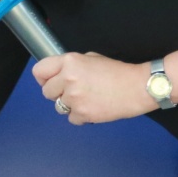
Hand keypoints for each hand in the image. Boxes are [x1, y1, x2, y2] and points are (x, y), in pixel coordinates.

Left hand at [31, 52, 151, 125]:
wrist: (138, 87)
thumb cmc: (118, 72)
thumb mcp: (91, 58)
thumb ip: (71, 65)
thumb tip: (58, 73)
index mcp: (69, 62)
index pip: (39, 71)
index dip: (43, 78)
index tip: (49, 81)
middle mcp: (68, 79)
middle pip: (46, 92)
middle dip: (57, 93)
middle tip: (73, 91)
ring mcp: (75, 98)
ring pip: (58, 107)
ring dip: (69, 105)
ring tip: (86, 99)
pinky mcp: (83, 113)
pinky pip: (71, 118)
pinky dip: (80, 116)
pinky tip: (93, 107)